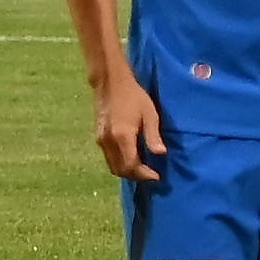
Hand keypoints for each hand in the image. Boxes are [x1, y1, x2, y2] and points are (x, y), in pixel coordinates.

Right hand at [89, 69, 168, 186]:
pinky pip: (108, 157)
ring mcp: (101, 140)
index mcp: (122, 136)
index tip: (157, 176)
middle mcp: (108, 141)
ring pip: (112, 165)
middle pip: (120, 169)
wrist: (110, 83)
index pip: (131, 165)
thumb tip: (161, 154)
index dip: (144, 174)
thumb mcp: (150, 114)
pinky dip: (120, 163)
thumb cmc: (134, 97)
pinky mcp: (98, 136)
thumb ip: (153, 136)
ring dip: (127, 171)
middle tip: (151, 175)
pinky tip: (131, 158)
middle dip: (136, 176)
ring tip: (142, 169)